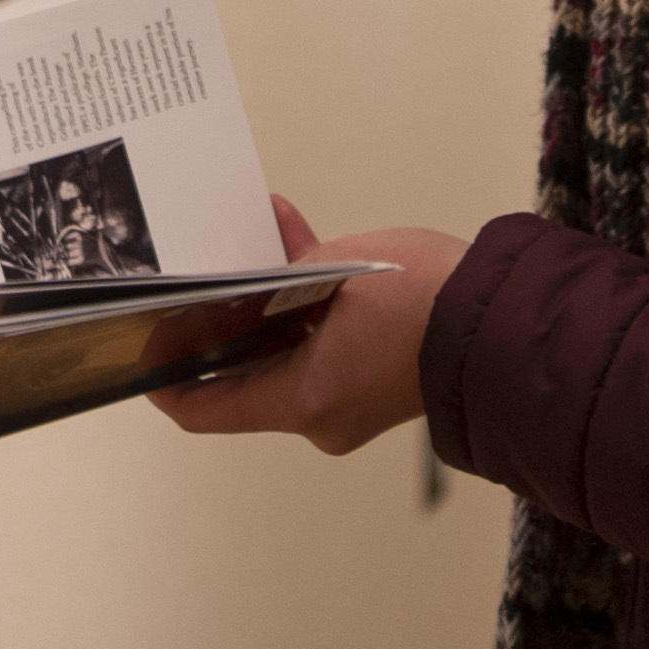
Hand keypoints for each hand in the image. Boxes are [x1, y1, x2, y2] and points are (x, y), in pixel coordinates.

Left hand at [150, 195, 461, 454]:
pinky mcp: (377, 378)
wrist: (506, 321)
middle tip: (199, 276)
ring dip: (271, 295)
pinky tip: (300, 237)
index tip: (142, 347)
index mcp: (302, 402)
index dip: (166, 380)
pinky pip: (326, 340)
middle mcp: (321, 414)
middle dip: (226, 316)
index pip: (206, 410)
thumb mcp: (338, 272)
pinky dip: (311, 299)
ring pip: (288, 346)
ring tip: (259, 234)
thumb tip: (263, 255)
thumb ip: (286, 270)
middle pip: (247, 371)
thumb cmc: (426, 304)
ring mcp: (350, 400)